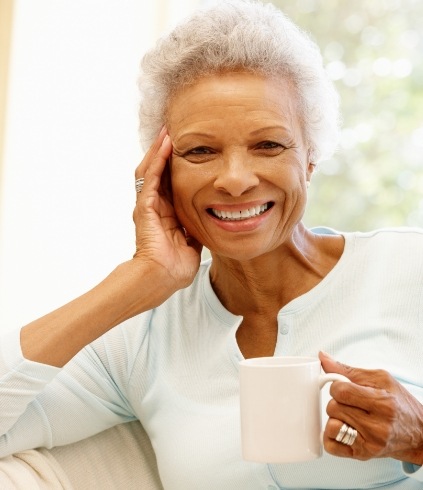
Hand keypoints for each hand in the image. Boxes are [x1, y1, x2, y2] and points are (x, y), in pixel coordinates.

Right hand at [132, 127, 201, 292]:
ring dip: (159, 150)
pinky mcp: (145, 207)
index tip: (187, 151)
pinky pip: (150, 179)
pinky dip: (157, 161)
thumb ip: (195, 230)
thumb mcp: (191, 243)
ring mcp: (147, 206)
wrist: (161, 278)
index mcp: (165, 214)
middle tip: (175, 132)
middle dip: (165, 152)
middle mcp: (154, 207)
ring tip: (168, 132)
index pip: (169, 183)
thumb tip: (209, 223)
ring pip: (151, 170)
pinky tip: (165, 146)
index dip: (175, 167)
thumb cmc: (174, 267)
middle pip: (158, 172)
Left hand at [320, 352, 422, 465]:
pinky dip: (332, 436)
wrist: (419, 434)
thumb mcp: (380, 379)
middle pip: (333, 408)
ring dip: (335, 418)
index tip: (343, 387)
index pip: (341, 391)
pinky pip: (332, 446)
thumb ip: (347, 370)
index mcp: (383, 403)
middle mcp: (377, 427)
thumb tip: (322, 357)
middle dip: (337, 401)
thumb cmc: (399, 403)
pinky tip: (343, 429)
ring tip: (349, 416)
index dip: (337, 386)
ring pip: (331, 426)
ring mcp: (370, 444)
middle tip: (350, 402)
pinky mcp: (363, 455)